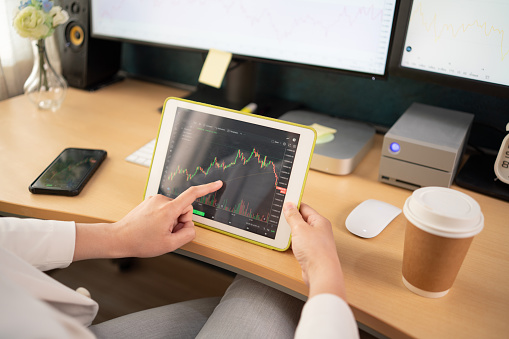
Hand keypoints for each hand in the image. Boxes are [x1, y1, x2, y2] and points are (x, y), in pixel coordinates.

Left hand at [73, 181, 222, 260]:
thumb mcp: (170, 245)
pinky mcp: (150, 202)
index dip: (207, 188)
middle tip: (168, 234)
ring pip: (175, 210)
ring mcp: (155, 200)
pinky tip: (153, 228)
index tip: (217, 184)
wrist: (119, 238)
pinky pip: (165, 210)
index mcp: (169, 209)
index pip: (193, 195)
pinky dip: (164, 219)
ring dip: (171, 221)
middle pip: (185, 208)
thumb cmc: (140, 242)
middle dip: (181, 222)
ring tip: (158, 232)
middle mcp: (162, 200)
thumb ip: (187, 235)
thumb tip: (191, 228)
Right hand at [283, 202, 345, 299]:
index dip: (293, 205)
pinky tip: (288, 244)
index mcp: (320, 221)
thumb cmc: (316, 252)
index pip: (305, 207)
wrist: (321, 273)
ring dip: (292, 232)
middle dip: (291, 219)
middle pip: (303, 220)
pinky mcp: (311, 252)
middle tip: (281, 217)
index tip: (283, 204)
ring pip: (301, 232)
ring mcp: (315, 242)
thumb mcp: (300, 229)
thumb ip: (293, 216)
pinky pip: (300, 243)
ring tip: (283, 231)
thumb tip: (289, 205)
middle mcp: (319, 230)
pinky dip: (293, 242)